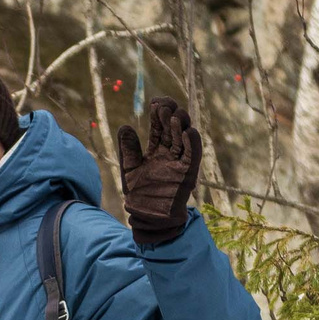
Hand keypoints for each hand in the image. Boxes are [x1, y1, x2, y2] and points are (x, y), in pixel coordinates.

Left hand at [117, 95, 202, 242]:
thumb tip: (125, 126)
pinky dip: (192, 144)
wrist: (146, 217)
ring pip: (184, 139)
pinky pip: (193, 156)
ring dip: (180, 126)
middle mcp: (170, 154)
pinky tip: (188, 132)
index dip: (158, 113)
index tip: (154, 102)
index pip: (160, 127)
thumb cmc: (138, 194)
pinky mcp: (187, 174)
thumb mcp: (129, 168)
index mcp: (157, 150)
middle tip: (163, 106)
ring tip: (173, 115)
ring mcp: (179, 163)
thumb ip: (128, 149)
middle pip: (173, 129)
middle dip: (170, 115)